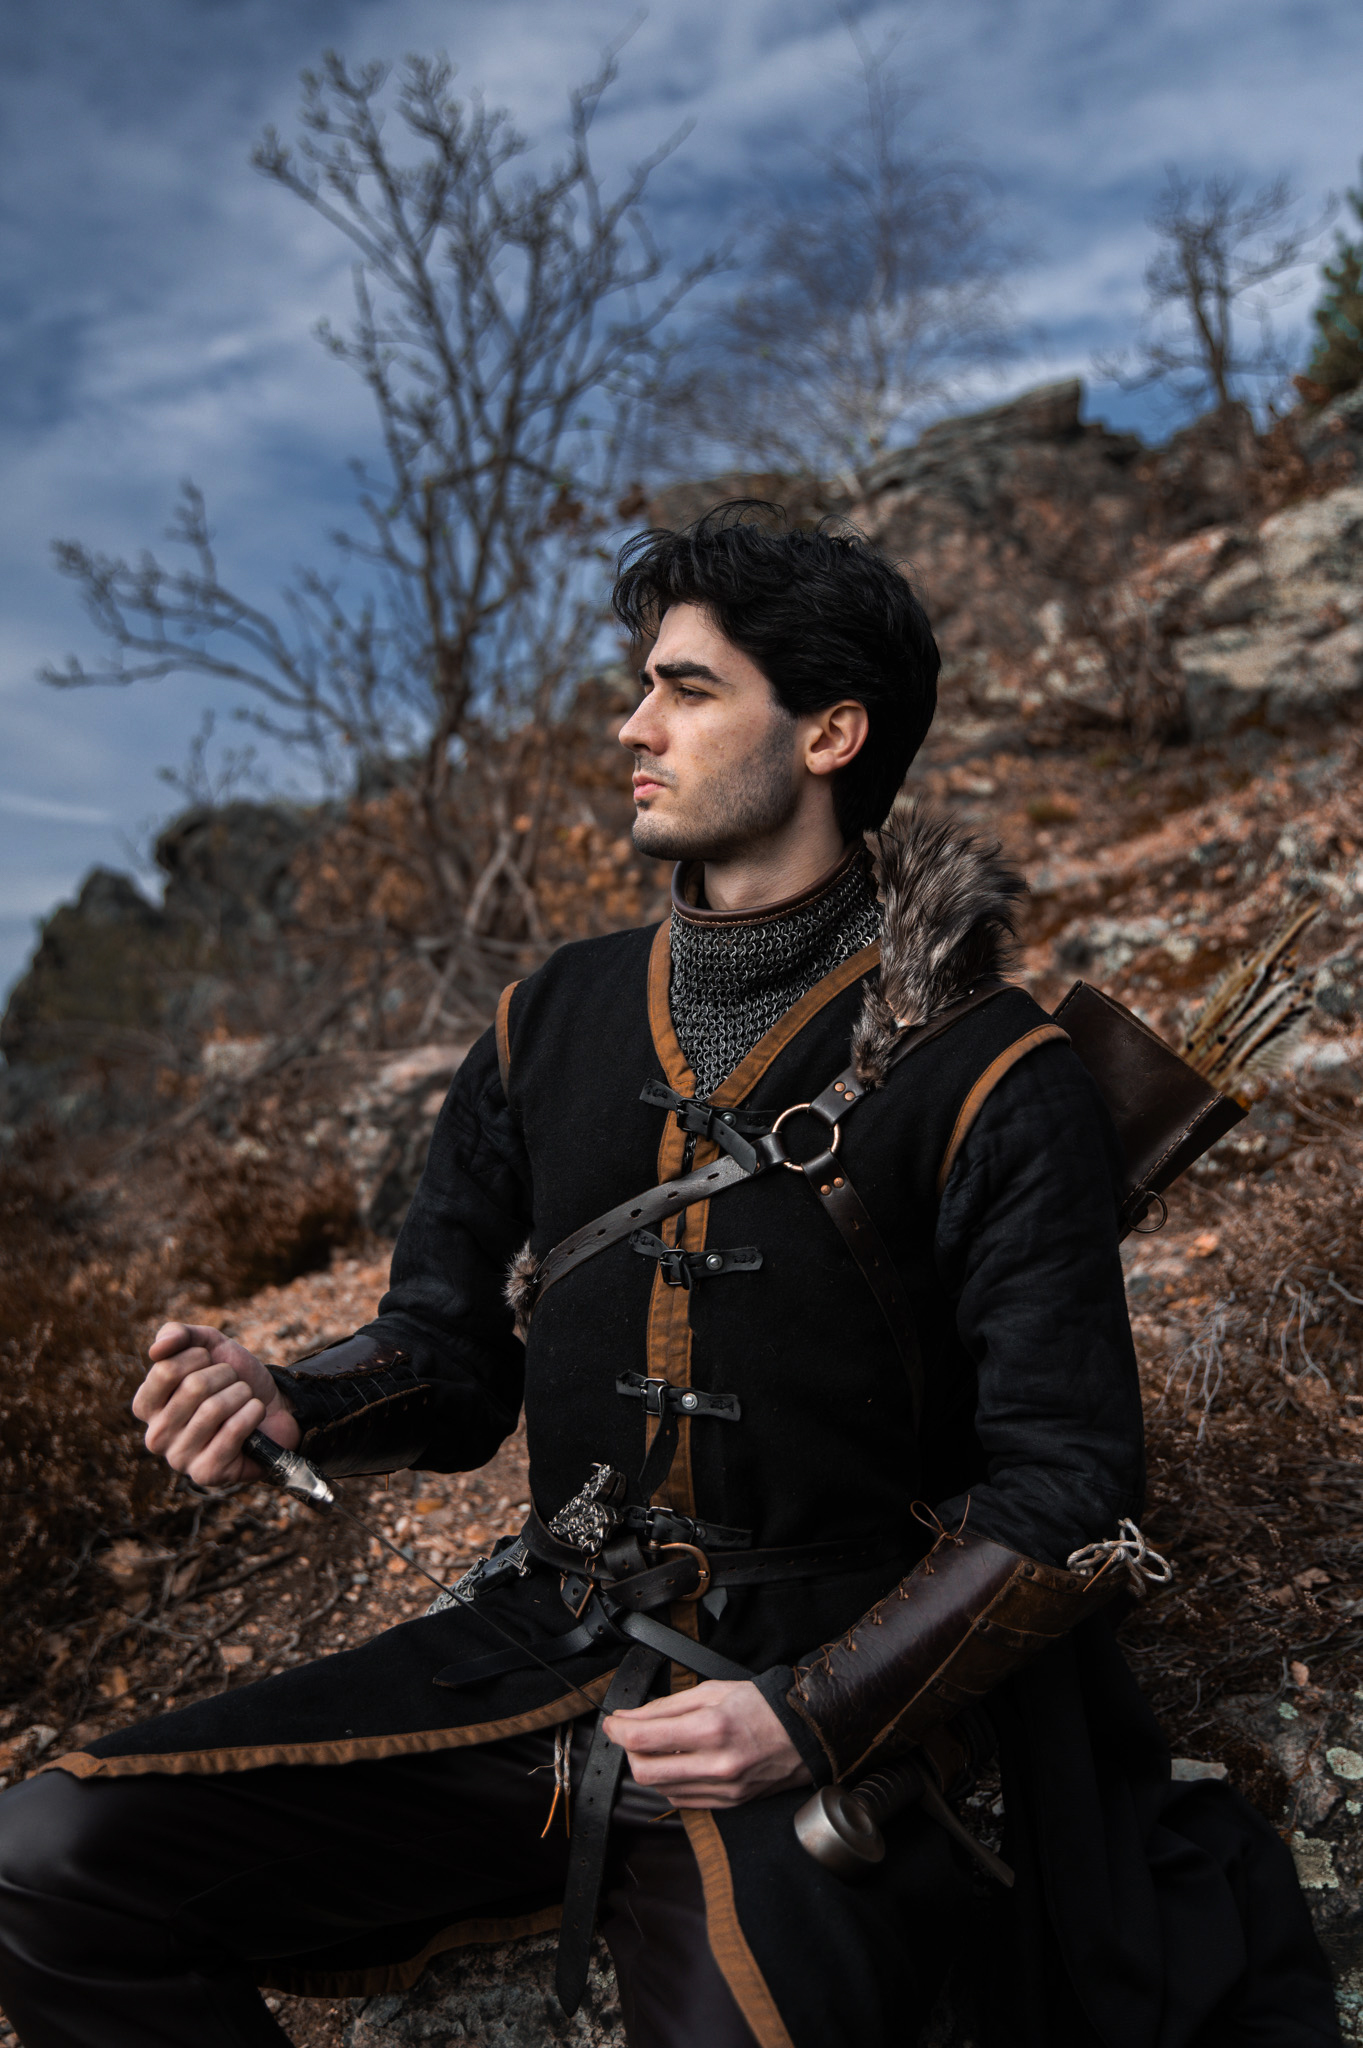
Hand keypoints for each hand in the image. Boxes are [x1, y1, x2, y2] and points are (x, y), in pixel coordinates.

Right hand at [132, 1323, 299, 1487]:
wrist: (276, 1406)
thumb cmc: (234, 1378)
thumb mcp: (208, 1345)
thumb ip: (177, 1335)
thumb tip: (156, 1349)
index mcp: (147, 1406)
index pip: (165, 1370)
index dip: (199, 1357)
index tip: (210, 1362)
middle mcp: (155, 1436)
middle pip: (193, 1387)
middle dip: (225, 1375)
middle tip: (234, 1383)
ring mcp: (179, 1458)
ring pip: (214, 1409)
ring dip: (241, 1394)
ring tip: (244, 1398)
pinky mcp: (206, 1474)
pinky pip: (233, 1431)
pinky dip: (252, 1413)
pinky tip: (254, 1415)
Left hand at [603, 1679, 810, 1808]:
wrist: (802, 1733)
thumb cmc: (759, 1706)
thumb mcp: (712, 1690)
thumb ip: (667, 1706)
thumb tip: (630, 1717)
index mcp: (710, 1728)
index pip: (644, 1737)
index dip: (618, 1729)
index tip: (613, 1722)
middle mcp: (715, 1764)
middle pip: (645, 1770)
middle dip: (629, 1751)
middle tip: (632, 1734)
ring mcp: (722, 1789)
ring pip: (660, 1789)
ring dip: (648, 1767)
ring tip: (658, 1747)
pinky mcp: (727, 1804)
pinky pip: (681, 1800)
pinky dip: (669, 1783)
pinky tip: (678, 1764)